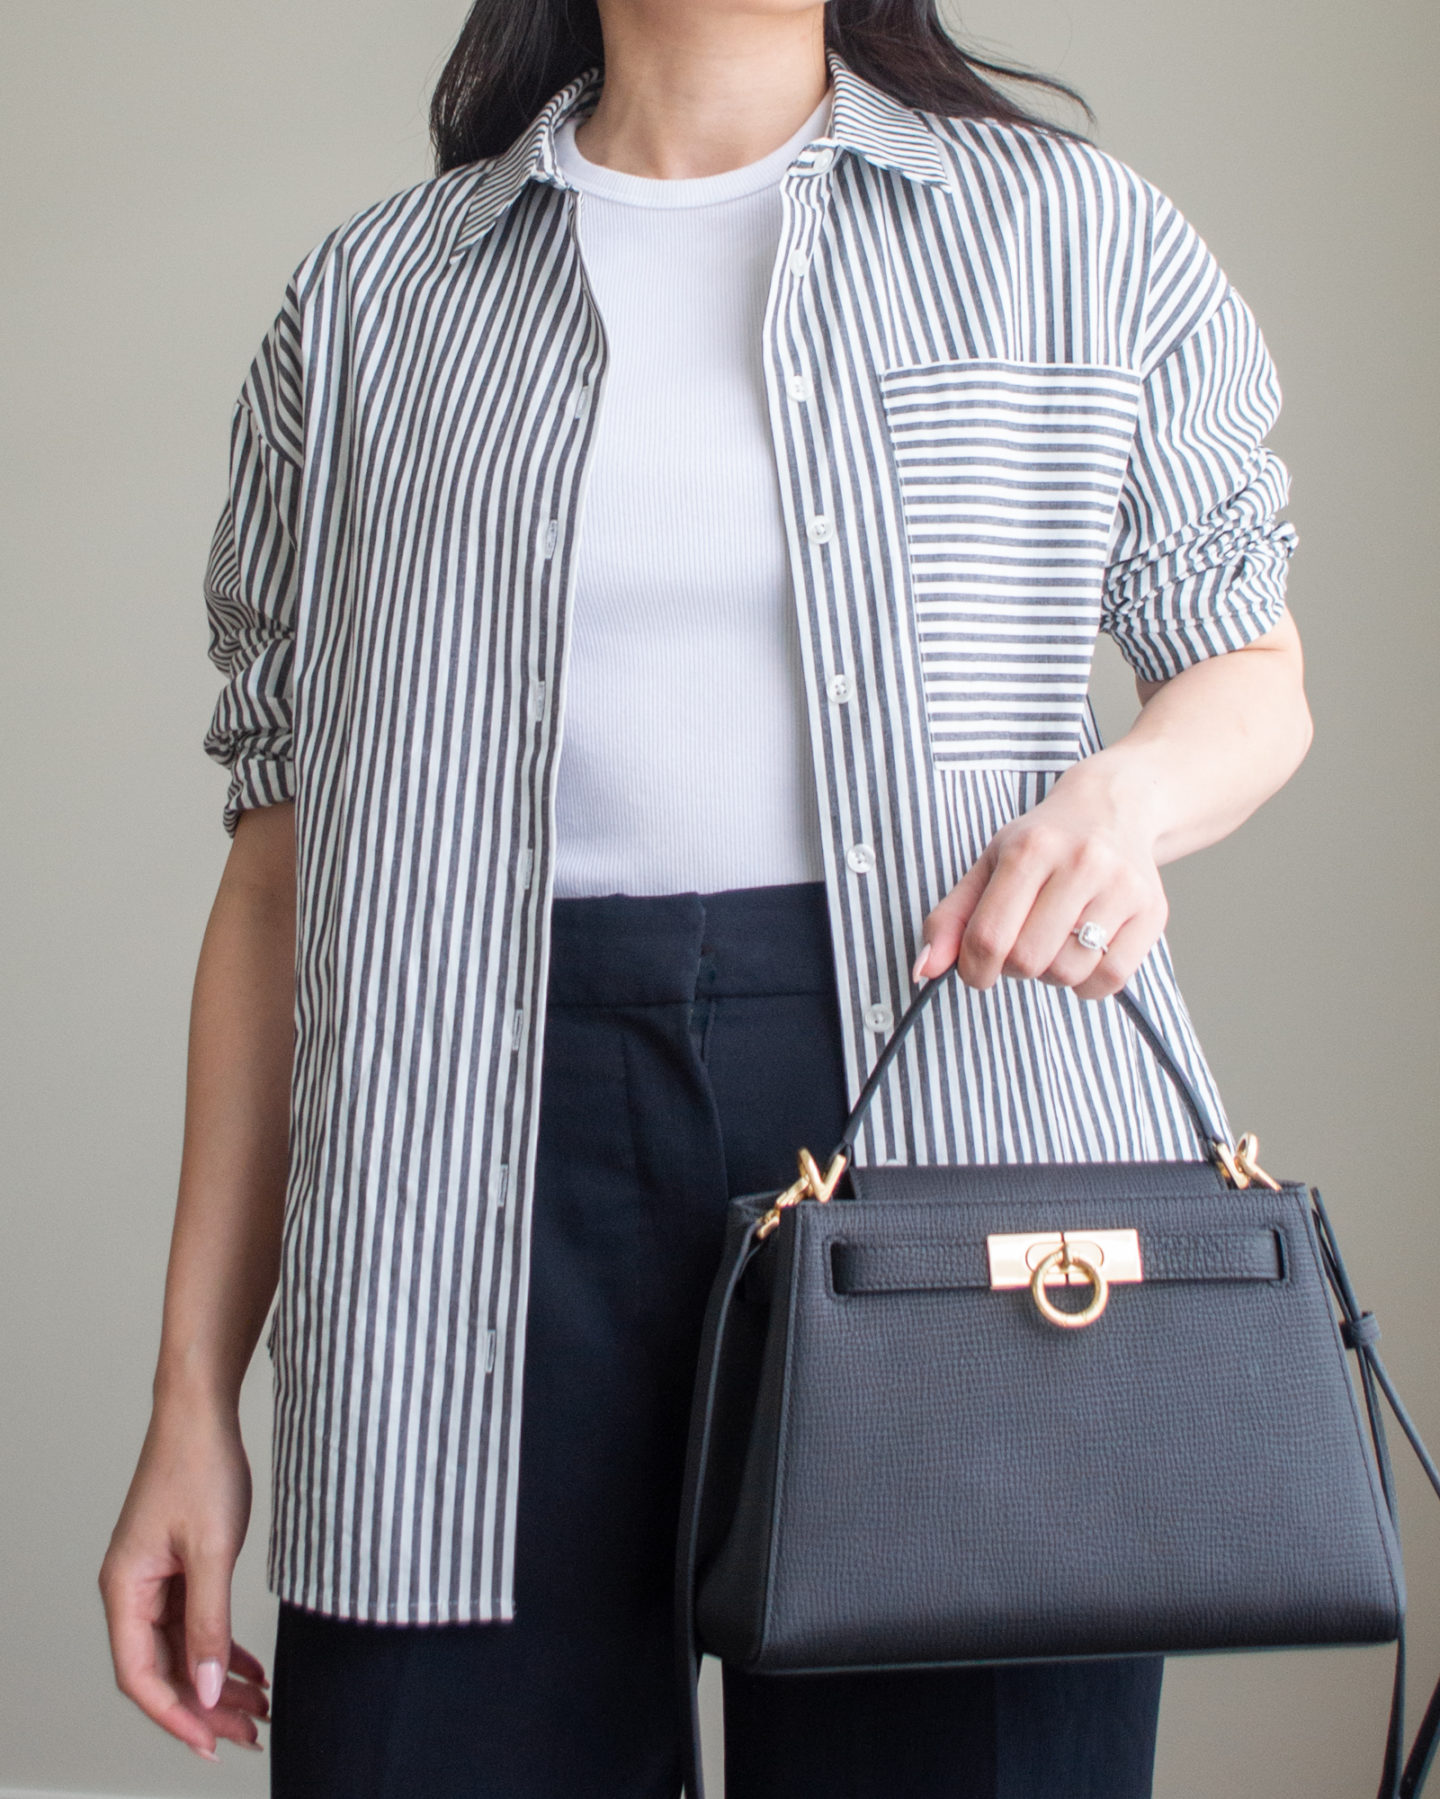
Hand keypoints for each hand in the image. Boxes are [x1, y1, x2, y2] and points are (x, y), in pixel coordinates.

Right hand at [99, 1403, 268, 1759]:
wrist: (202, 1411)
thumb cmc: (199, 1465)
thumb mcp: (212, 1550)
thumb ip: (209, 1622)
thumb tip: (206, 1688)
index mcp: (126, 1588)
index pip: (142, 1675)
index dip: (176, 1715)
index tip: (212, 1743)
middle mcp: (133, 1590)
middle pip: (163, 1668)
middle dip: (205, 1705)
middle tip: (249, 1731)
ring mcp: (155, 1578)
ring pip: (182, 1648)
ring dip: (216, 1680)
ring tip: (257, 1707)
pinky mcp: (177, 1565)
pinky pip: (194, 1622)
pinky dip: (220, 1646)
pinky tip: (249, 1667)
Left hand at [913, 759, 1168, 1000]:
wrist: (1114, 808)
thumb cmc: (1044, 843)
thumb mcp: (989, 866)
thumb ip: (951, 918)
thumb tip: (923, 969)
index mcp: (1030, 849)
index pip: (988, 937)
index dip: (974, 969)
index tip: (976, 969)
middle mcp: (1081, 863)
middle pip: (1028, 959)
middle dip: (1014, 967)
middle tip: (1021, 945)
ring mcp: (1122, 887)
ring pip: (1069, 973)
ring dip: (1051, 974)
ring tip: (1053, 943)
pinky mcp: (1153, 911)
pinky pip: (1111, 979)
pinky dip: (1088, 983)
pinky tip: (1082, 954)